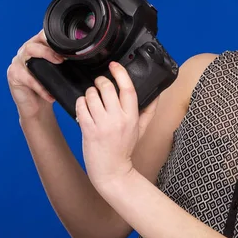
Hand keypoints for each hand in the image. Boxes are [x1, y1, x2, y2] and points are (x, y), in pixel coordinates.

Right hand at [7, 29, 65, 119]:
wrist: (36, 106)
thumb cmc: (47, 85)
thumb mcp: (56, 69)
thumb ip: (62, 59)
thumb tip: (84, 57)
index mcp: (36, 46)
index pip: (42, 36)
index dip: (53, 38)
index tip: (67, 46)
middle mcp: (24, 52)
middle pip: (32, 44)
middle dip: (48, 50)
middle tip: (62, 59)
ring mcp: (17, 63)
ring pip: (27, 56)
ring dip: (43, 62)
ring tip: (58, 68)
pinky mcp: (14, 77)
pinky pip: (28, 80)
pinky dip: (41, 88)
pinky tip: (51, 95)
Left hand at [76, 61, 158, 191]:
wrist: (112, 172)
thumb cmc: (125, 149)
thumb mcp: (141, 129)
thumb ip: (149, 111)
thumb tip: (157, 94)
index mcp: (132, 116)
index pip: (128, 88)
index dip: (120, 73)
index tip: (114, 65)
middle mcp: (118, 119)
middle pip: (107, 88)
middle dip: (100, 81)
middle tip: (99, 84)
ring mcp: (102, 125)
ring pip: (91, 95)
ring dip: (89, 93)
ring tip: (91, 98)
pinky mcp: (88, 130)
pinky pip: (80, 107)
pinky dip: (80, 103)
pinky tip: (84, 107)